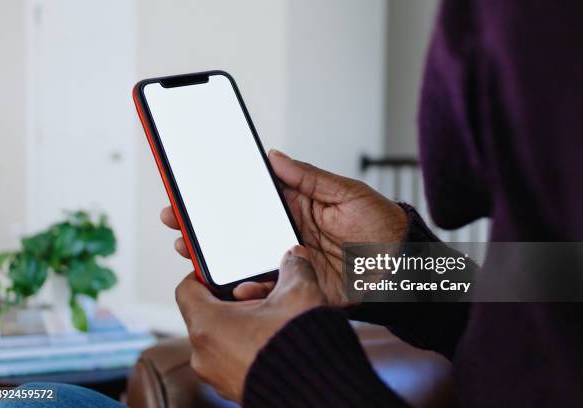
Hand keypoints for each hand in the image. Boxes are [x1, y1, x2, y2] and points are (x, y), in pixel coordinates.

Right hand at [161, 150, 407, 302]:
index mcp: (296, 207)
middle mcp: (287, 234)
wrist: (406, 267)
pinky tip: (233, 284)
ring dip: (217, 258)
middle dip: (206, 227)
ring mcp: (290, 261)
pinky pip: (269, 288)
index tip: (192, 190)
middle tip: (176, 221)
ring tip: (191, 251)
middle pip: (238, 230)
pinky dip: (249, 289)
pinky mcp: (299, 287)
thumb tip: (272, 156)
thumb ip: (308, 176)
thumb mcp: (345, 192)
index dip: (221, 196)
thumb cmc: (381, 222)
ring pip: (246, 260)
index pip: (250, 199)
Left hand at [176, 245, 324, 402]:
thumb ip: (293, 267)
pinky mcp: (234, 389)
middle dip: (237, 299)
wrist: (319, 392)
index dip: (204, 274)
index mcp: (207, 325)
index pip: (187, 289)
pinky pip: (233, 358)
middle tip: (265, 293)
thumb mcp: (298, 293)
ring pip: (223, 336)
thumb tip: (294, 256)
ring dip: (246, 322)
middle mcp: (204, 354)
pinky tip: (277, 339)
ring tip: (275, 317)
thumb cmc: (300, 346)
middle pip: (209, 313)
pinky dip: (249, 345)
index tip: (224, 272)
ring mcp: (217, 376)